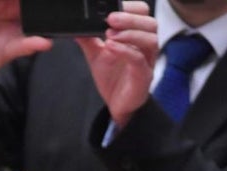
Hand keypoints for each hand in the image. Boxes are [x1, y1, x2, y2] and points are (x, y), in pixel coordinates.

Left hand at [74, 2, 157, 127]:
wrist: (117, 105)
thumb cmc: (113, 78)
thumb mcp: (96, 55)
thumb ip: (88, 39)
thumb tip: (76, 27)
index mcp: (137, 36)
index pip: (142, 14)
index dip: (130, 8)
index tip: (110, 10)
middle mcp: (145, 46)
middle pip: (150, 22)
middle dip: (130, 18)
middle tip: (110, 19)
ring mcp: (147, 61)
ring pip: (150, 39)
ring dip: (130, 33)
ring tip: (110, 34)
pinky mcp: (144, 76)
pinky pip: (139, 59)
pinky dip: (125, 50)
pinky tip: (111, 47)